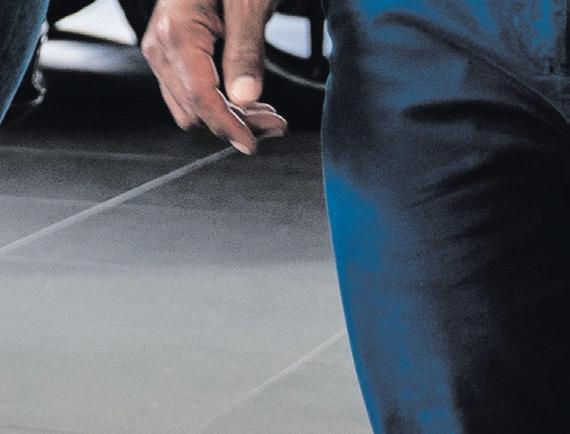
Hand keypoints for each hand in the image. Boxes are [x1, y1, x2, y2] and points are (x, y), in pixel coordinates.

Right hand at [141, 0, 286, 154]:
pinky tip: (247, 102)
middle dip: (235, 123)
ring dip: (229, 118)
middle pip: (196, 110)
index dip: (228, 126)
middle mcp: (163, 45)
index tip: (253, 143)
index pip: (200, 97)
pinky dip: (220, 105)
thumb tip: (244, 98)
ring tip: (267, 114)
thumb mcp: (250, 2)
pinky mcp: (174, 56)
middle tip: (276, 123)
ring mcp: (165, 52)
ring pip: (192, 109)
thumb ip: (246, 49)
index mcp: (178, 30)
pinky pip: (191, 95)